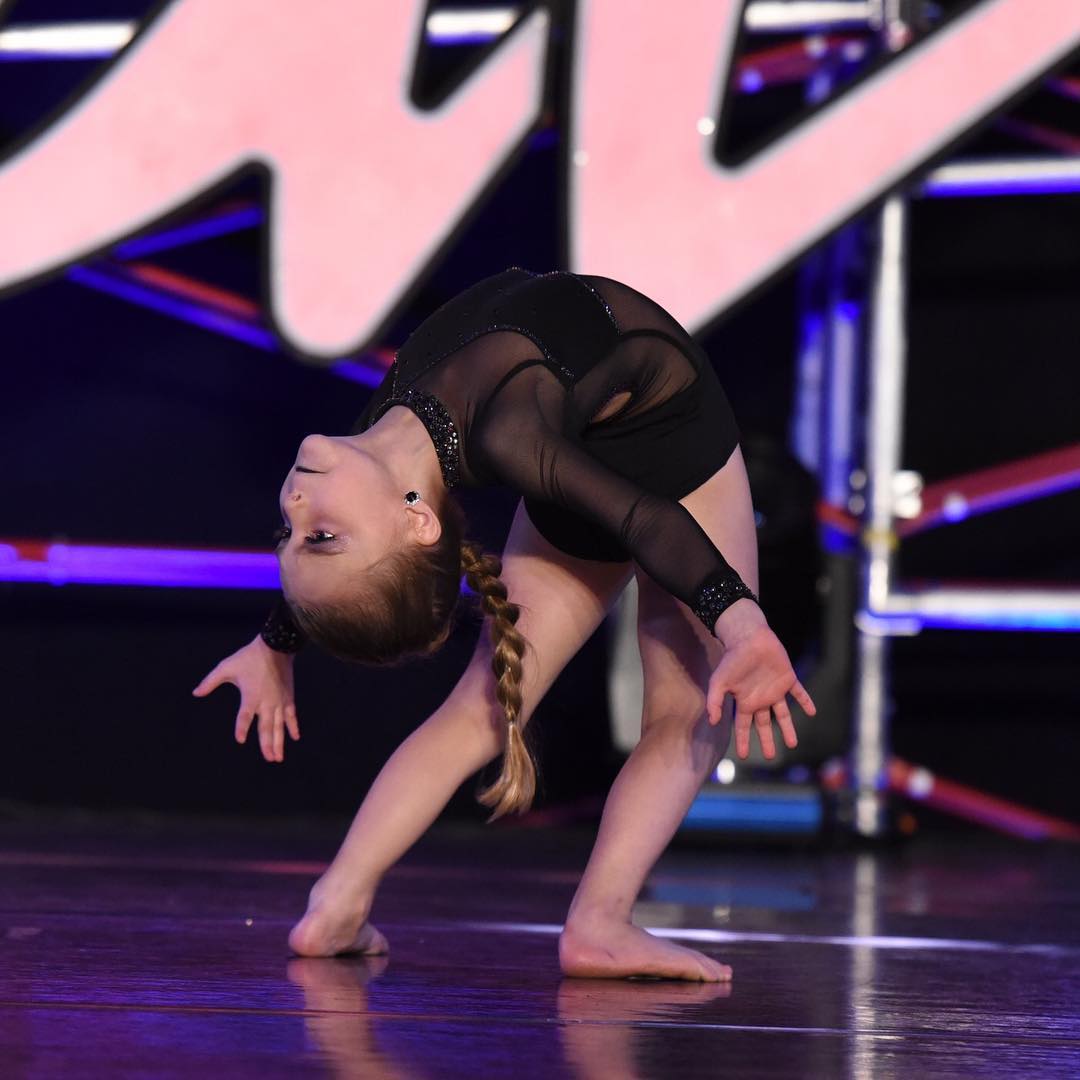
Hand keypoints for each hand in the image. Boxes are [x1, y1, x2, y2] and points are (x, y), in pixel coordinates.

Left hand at [192, 636, 298, 761]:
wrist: (276, 646)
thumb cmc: (249, 657)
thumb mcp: (226, 667)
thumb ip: (210, 682)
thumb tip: (195, 693)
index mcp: (251, 695)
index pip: (245, 716)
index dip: (242, 727)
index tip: (240, 740)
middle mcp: (266, 701)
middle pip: (267, 727)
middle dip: (267, 744)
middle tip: (269, 758)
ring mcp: (279, 701)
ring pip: (280, 725)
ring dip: (279, 742)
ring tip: (278, 757)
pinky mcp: (288, 698)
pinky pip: (291, 715)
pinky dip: (293, 726)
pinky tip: (295, 737)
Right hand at [706, 601, 815, 759]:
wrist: (748, 638)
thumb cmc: (732, 659)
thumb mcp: (719, 682)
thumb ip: (715, 702)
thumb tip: (713, 722)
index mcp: (745, 701)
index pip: (743, 726)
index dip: (743, 741)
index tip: (743, 756)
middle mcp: (760, 698)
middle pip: (764, 724)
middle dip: (766, 740)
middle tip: (770, 756)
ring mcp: (775, 689)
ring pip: (783, 713)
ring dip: (788, 728)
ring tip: (792, 743)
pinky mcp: (788, 678)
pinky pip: (798, 693)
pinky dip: (805, 701)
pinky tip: (812, 712)